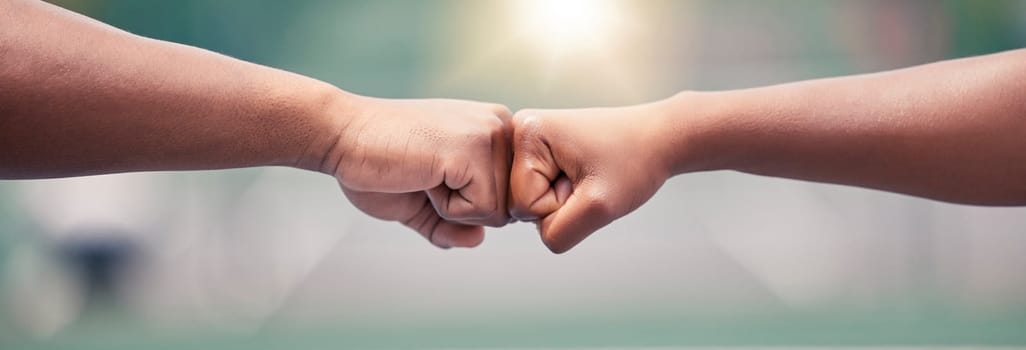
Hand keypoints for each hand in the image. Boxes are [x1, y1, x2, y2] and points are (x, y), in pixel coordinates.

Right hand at [320, 96, 513, 247]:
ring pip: (498, 212)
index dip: (468, 206)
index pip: (508, 198)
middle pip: (508, 208)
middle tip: (425, 175)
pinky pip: (481, 210)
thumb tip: (478, 239)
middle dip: (462, 210)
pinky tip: (423, 174)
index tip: (432, 176)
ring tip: (424, 173)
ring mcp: (490, 134)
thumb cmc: (377, 164)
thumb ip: (452, 225)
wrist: (342, 136)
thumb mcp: (422, 203)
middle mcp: (500, 126)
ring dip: (452, 208)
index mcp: (494, 130)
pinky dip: (445, 207)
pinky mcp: (474, 148)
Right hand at [509, 101, 679, 252]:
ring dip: (561, 201)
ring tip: (588, 175)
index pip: (522, 204)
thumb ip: (558, 234)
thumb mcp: (599, 207)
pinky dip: (563, 195)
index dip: (560, 205)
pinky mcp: (537, 152)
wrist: (658, 138)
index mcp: (524, 131)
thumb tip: (533, 236)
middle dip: (558, 204)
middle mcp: (517, 131)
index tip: (589, 178)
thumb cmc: (634, 162)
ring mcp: (526, 142)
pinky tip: (583, 174)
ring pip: (528, 203)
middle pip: (519, 204)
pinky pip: (538, 195)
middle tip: (590, 178)